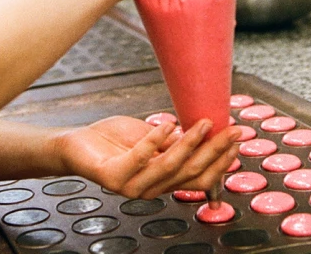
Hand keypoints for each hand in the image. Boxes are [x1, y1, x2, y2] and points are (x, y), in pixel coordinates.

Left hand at [53, 115, 239, 199]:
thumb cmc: (112, 143)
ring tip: (202, 122)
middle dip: (214, 151)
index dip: (220, 161)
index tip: (236, 140)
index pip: (199, 177)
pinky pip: (140, 157)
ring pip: (169, 166)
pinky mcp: (113, 176)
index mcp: (162, 181)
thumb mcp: (150, 140)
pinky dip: (155, 139)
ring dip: (190, 142)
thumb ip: (174, 142)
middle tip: (231, 130)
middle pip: (190, 172)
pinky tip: (167, 122)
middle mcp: (150, 188)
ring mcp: (132, 185)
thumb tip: (204, 128)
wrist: (74, 146)